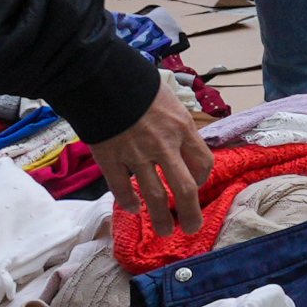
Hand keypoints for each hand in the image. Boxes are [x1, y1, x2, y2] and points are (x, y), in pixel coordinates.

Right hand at [89, 89, 210, 248]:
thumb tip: (183, 145)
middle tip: (191, 228)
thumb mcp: (171, 101)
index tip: (196, 184)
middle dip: (191, 213)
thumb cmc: (139, 84)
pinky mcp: (109, 158)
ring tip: (164, 231)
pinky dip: (128, 201)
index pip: (203, 163)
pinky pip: (120, 188)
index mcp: (182, 129)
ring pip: (154, 196)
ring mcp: (136, 155)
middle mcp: (163, 146)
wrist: (102, 76)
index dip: (202, 178)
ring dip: (160, 218)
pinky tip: (133, 209)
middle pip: (185, 189)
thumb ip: (177, 126)